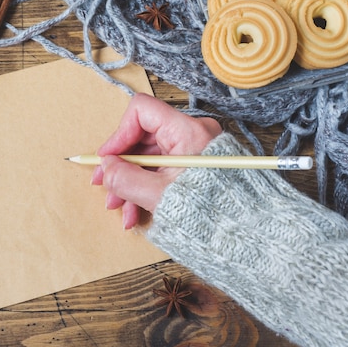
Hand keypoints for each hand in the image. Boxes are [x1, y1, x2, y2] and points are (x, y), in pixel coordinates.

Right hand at [91, 93, 221, 228]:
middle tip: (103, 184)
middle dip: (120, 165)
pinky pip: (161, 169)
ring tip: (119, 208)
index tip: (107, 158)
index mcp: (188, 131)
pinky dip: (145, 187)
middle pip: (141, 137)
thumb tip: (106, 168)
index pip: (142, 112)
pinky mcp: (193, 166)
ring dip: (128, 182)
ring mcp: (192, 150)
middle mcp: (192, 134)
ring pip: (148, 158)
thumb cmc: (212, 213)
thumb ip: (126, 179)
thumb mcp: (159, 196)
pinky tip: (134, 211)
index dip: (119, 134)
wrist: (244, 234)